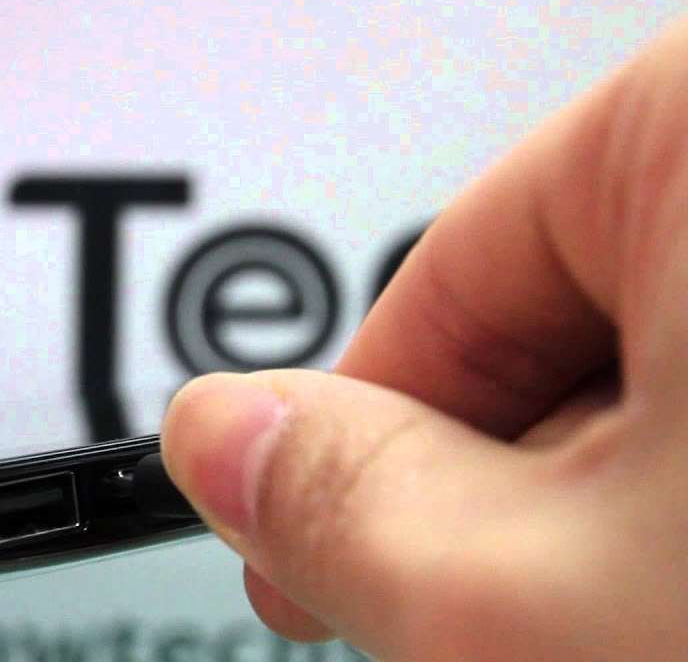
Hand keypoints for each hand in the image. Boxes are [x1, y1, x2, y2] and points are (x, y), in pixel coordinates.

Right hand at [161, 16, 687, 659]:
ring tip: (638, 613)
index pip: (460, 254)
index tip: (316, 537)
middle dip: (516, 477)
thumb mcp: (553, 600)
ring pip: (681, 355)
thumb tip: (225, 437)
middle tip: (509, 609)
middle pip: (578, 305)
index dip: (369, 426)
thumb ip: (346, 502)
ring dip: (634, 497)